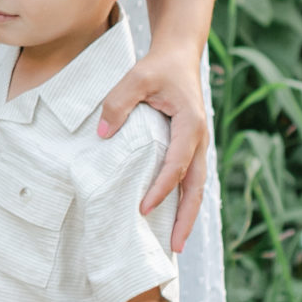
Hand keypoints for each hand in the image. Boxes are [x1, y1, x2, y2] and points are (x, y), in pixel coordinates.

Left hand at [97, 38, 207, 251]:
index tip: (143, 209)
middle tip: (174, 247)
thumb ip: (118, 103)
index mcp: (189, 124)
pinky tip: (172, 216)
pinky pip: (190, 178)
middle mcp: (199, 138)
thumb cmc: (159, 66)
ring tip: (176, 243)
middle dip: (186, 217)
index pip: (175, 164)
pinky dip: (183, 199)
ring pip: (196, 186)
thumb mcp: (136, 77)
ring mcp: (197, 144)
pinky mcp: (190, 145)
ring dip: (187, 214)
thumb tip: (102, 134)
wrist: (180, 54)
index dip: (161, 188)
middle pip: (195, 186)